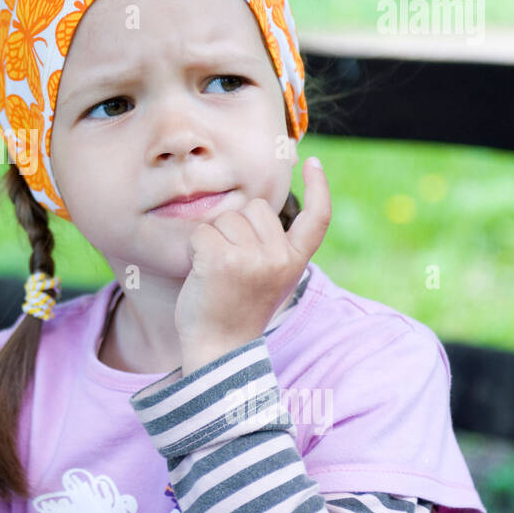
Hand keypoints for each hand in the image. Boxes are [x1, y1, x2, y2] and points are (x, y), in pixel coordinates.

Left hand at [175, 157, 330, 372]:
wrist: (218, 349)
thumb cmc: (235, 310)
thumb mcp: (268, 278)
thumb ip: (270, 246)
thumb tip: (252, 207)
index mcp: (294, 261)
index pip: (317, 219)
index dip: (319, 188)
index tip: (314, 163)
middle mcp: (279, 258)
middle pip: (253, 207)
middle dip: (236, 226)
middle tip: (231, 267)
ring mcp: (253, 259)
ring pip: (225, 217)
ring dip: (213, 238)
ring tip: (217, 273)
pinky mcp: (222, 261)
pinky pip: (201, 231)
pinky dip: (194, 248)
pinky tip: (201, 274)